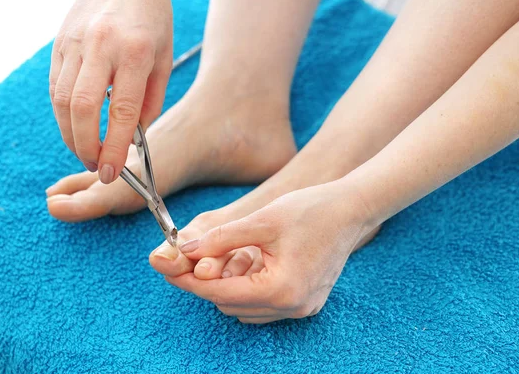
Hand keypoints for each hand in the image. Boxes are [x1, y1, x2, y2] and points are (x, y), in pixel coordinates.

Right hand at [49, 0, 172, 182]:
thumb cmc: (153, 22)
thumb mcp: (163, 61)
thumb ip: (148, 102)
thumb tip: (132, 138)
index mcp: (135, 53)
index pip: (121, 111)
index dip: (114, 148)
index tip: (111, 173)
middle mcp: (101, 46)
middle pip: (81, 109)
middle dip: (85, 146)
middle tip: (96, 164)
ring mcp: (75, 42)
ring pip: (60, 99)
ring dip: (69, 133)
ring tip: (85, 149)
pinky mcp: (59, 41)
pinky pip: (55, 85)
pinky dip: (62, 111)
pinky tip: (75, 123)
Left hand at [168, 182, 371, 323]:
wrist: (351, 210)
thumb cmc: (311, 210)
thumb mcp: (261, 220)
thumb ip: (220, 239)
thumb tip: (184, 251)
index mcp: (281, 289)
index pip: (220, 292)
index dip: (189, 280)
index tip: (166, 267)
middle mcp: (292, 307)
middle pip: (229, 304)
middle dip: (207, 281)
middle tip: (190, 257)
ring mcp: (302, 309)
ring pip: (245, 308)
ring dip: (227, 286)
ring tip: (224, 256)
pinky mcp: (306, 303)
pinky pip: (264, 305)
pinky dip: (247, 288)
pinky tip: (247, 264)